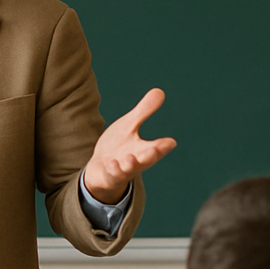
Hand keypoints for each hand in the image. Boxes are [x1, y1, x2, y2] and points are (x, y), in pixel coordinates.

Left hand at [84, 88, 177, 202]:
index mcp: (144, 150)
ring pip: (127, 170)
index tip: (170, 143)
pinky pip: (110, 176)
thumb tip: (160, 91)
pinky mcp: (107, 177)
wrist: (99, 170)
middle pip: (146, 160)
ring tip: (130, 159)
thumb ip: (144, 112)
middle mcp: (135, 162)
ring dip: (129, 165)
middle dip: (150, 156)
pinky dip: (111, 171)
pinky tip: (110, 164)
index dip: (163, 146)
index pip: (157, 148)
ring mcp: (121, 171)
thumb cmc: (118, 147)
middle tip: (155, 150)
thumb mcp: (129, 126)